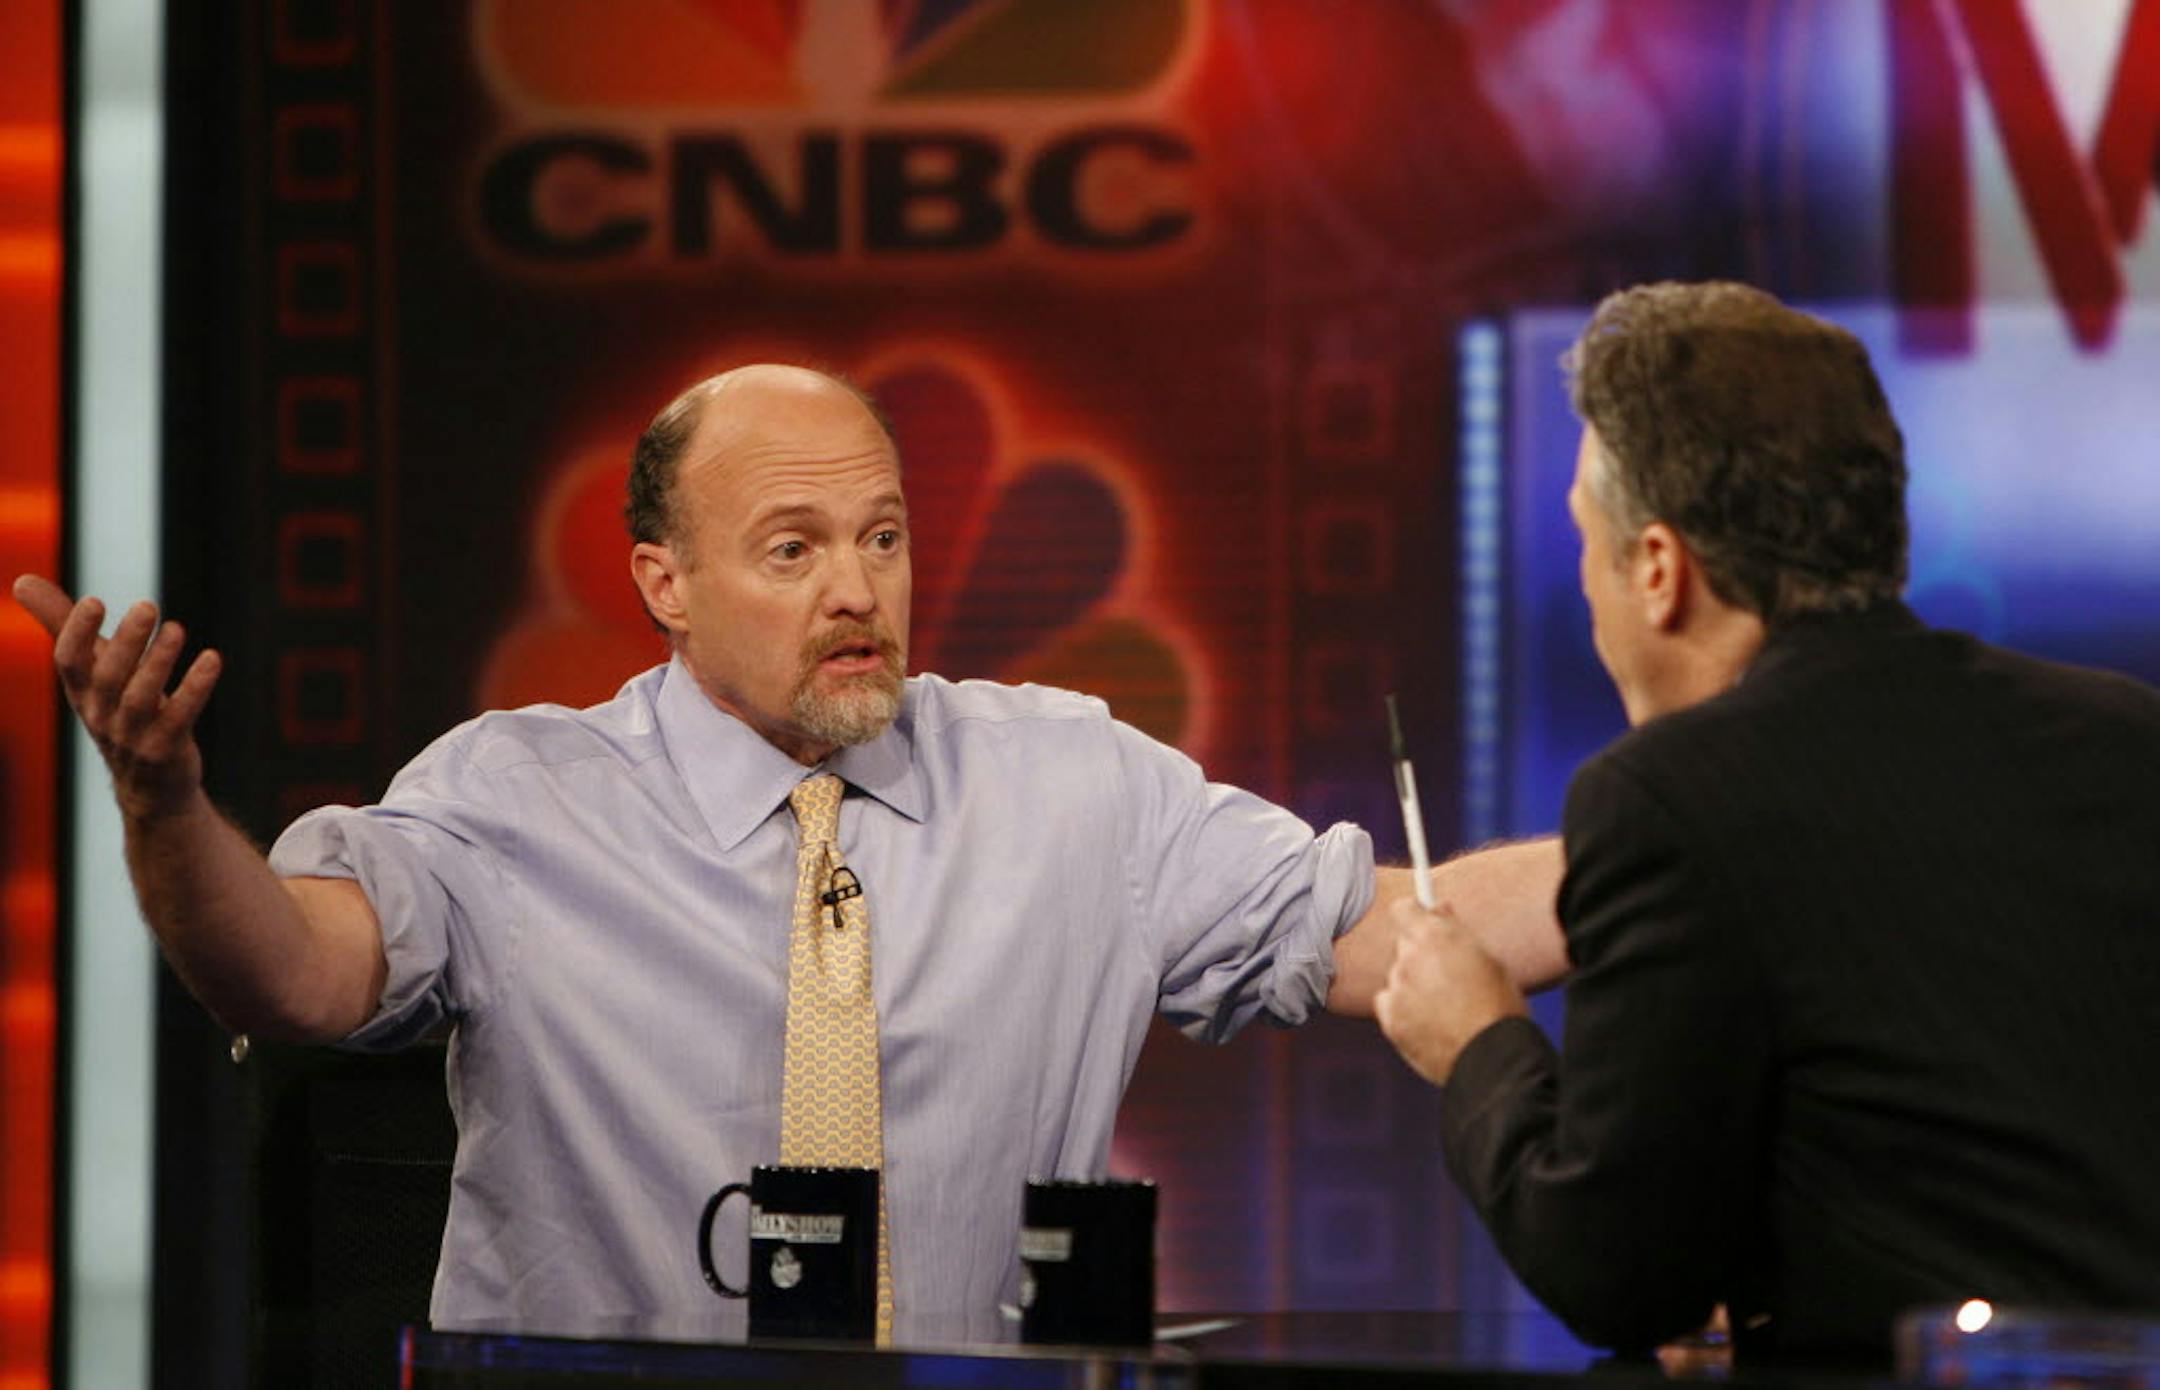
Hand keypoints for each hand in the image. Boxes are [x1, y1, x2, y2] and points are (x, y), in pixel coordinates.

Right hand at [14, 574, 223, 820]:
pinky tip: (212, 659)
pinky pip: (180, 718)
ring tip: (176, 628)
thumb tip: (21, 579)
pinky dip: (196, 689)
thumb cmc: (118, 711)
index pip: (69, 662)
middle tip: (147, 605)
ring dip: (160, 663)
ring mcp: (132, 736)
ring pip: (141, 699)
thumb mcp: (90, 670)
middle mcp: (101, 714)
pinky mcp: (165, 750)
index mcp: (81, 692)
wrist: (149, 787)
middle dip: (126, 642)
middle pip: (108, 677)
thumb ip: (61, 623)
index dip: (78, 633)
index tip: (94, 601)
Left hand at [1374, 896, 1527, 1085]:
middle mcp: (1409, 958)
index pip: (1403, 908)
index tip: (1423, 924)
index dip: (1414, 915)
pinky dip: (1403, 1010)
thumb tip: (1439, 907)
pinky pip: (1390, 1004)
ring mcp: (1397, 989)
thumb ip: (1455, 929)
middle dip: (1421, 955)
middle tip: (1448, 976)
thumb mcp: (1489, 959)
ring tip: (1446, 1008)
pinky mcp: (1389, 1019)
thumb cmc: (1499, 1006)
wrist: (1492, 1057)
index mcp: (1435, 937)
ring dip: (1414, 985)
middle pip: (1404, 946)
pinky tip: (1430, 1023)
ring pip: (1399, 977)